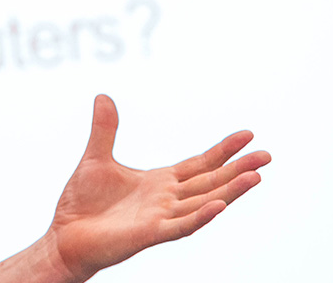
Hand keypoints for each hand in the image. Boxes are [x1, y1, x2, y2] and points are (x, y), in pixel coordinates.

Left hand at [45, 95, 269, 279]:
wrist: (65, 236)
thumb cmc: (82, 203)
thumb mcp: (96, 158)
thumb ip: (104, 129)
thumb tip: (103, 96)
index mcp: (159, 182)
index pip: (200, 164)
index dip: (223, 151)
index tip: (248, 135)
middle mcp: (167, 200)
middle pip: (211, 182)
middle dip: (239, 169)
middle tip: (267, 155)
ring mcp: (161, 217)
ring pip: (204, 202)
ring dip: (230, 191)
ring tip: (255, 177)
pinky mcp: (150, 234)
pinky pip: (181, 225)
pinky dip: (201, 216)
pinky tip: (220, 205)